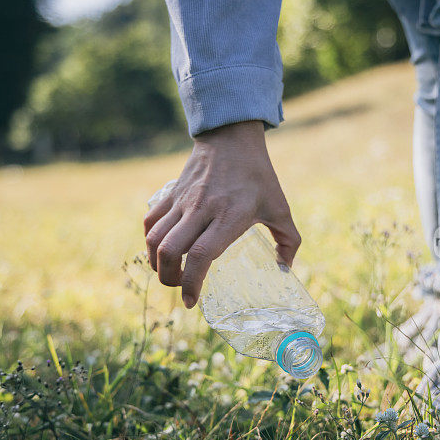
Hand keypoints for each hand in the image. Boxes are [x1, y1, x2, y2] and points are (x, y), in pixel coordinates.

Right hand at [144, 120, 300, 308]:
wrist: (232, 137)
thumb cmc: (258, 175)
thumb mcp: (280, 207)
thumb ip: (289, 240)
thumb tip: (286, 269)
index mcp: (229, 216)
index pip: (200, 255)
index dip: (191, 283)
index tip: (191, 302)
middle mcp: (201, 210)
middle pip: (170, 252)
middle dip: (170, 279)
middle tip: (181, 288)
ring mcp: (182, 201)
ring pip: (155, 239)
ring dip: (157, 264)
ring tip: (170, 273)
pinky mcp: (171, 193)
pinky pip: (151, 222)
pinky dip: (151, 242)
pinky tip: (161, 251)